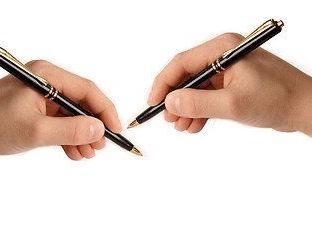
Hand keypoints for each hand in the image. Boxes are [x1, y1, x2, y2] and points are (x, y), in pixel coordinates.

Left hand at [0, 60, 121, 169]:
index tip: (115, 129)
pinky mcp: (37, 110)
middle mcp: (46, 82)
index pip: (87, 90)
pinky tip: (74, 152)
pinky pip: (60, 122)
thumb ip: (70, 131)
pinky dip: (68, 137)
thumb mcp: (36, 131)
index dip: (105, 110)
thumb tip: (99, 129)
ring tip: (88, 153)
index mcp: (46, 76)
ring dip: (81, 135)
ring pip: (72, 115)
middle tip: (101, 145)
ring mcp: (41, 97)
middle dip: (92, 126)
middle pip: (81, 102)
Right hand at [147, 33, 311, 135]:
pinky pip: (207, 96)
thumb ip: (198, 103)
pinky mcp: (232, 83)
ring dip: (187, 108)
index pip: (182, 63)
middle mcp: (222, 56)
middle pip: (187, 76)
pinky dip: (199, 111)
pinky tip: (195, 125)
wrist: (306, 109)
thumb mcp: (233, 104)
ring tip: (181, 127)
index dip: (164, 83)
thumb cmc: (279, 98)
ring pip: (196, 88)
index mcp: (222, 49)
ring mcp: (227, 70)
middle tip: (168, 119)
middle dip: (176, 99)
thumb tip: (170, 103)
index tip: (154, 102)